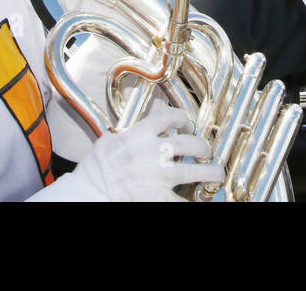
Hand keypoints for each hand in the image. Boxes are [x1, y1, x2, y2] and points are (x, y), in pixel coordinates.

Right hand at [72, 102, 222, 201]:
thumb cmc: (96, 167)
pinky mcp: (157, 196)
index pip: (170, 116)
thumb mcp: (113, 137)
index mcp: (140, 134)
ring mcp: (158, 175)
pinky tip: (202, 199)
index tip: (185, 126)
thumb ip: (137, 124)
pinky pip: (181, 201)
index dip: (183, 119)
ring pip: (195, 170)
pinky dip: (193, 201)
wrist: (89, 191)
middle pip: (189, 143)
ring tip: (216, 173)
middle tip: (204, 151)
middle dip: (202, 146)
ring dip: (211, 171)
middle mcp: (153, 152)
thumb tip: (156, 105)